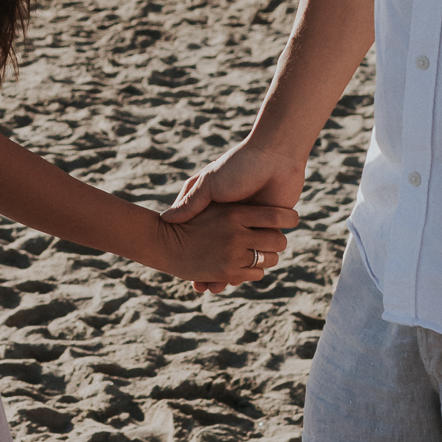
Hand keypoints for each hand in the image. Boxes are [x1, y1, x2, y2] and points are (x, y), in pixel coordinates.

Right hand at [167, 138, 307, 294]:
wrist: (274, 157)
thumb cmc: (237, 166)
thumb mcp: (209, 183)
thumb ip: (191, 202)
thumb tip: (166, 219)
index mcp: (221, 213)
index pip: (202, 242)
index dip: (195, 260)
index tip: (190, 277)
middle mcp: (237, 224)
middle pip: (222, 256)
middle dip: (213, 272)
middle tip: (203, 285)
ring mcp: (254, 229)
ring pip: (241, 262)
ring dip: (231, 274)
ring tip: (215, 283)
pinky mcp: (272, 231)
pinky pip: (260, 258)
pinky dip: (250, 270)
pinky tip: (235, 277)